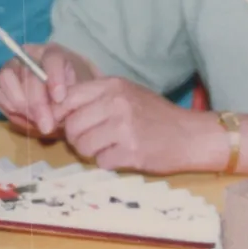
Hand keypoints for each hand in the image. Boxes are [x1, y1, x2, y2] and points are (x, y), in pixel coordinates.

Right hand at [0, 46, 78, 138]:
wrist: (59, 104)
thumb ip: (71, 97)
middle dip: (37, 102)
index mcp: (53, 53)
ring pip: (7, 78)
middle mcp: (29, 56)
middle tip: (47, 125)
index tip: (60, 98)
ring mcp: (11, 68)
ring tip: (36, 122)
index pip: (52, 58)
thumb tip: (56, 106)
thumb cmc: (72, 96)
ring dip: (21, 105)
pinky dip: (9, 108)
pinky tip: (26, 118)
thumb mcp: (79, 96)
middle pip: (28, 73)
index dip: (55, 77)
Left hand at [53, 76, 226, 173]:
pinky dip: (108, 162)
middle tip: (91, 140)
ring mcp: (124, 128)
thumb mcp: (126, 94)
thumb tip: (56, 111)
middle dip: (76, 138)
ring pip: (83, 146)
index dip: (60, 114)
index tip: (62, 124)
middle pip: (72, 126)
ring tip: (108, 148)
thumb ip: (96, 98)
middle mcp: (117, 103)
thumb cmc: (155, 115)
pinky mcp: (131, 152)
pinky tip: (123, 155)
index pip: (68, 97)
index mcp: (113, 86)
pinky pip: (101, 162)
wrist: (190, 135)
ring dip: (91, 152)